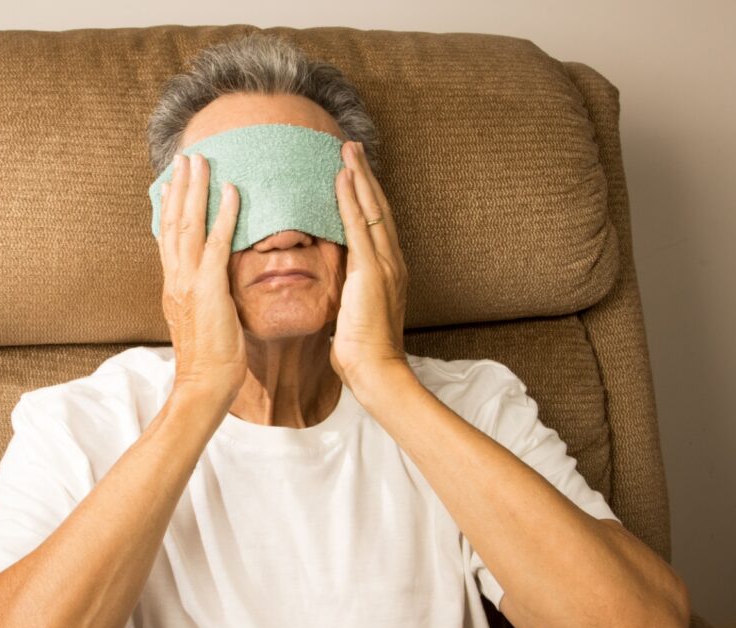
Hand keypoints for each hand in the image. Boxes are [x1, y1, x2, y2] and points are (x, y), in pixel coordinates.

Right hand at [157, 153, 246, 403]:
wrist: (203, 383)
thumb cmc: (209, 358)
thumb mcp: (202, 317)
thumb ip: (203, 293)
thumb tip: (211, 280)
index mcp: (173, 284)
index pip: (168, 236)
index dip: (170, 205)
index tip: (174, 180)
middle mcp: (176, 277)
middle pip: (173, 221)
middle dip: (179, 186)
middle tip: (185, 157)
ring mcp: (189, 281)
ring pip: (189, 224)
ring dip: (196, 189)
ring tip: (202, 161)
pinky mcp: (209, 288)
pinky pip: (216, 243)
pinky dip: (224, 214)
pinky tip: (232, 191)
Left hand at [330, 141, 409, 390]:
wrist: (377, 371)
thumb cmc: (364, 351)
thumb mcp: (356, 313)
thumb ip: (353, 294)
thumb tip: (342, 289)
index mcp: (389, 271)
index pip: (378, 224)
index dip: (367, 196)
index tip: (355, 173)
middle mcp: (393, 261)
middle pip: (379, 208)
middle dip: (365, 176)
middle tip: (353, 148)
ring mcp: (385, 265)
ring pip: (372, 210)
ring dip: (359, 177)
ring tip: (348, 151)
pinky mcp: (372, 271)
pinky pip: (360, 226)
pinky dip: (352, 200)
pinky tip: (342, 179)